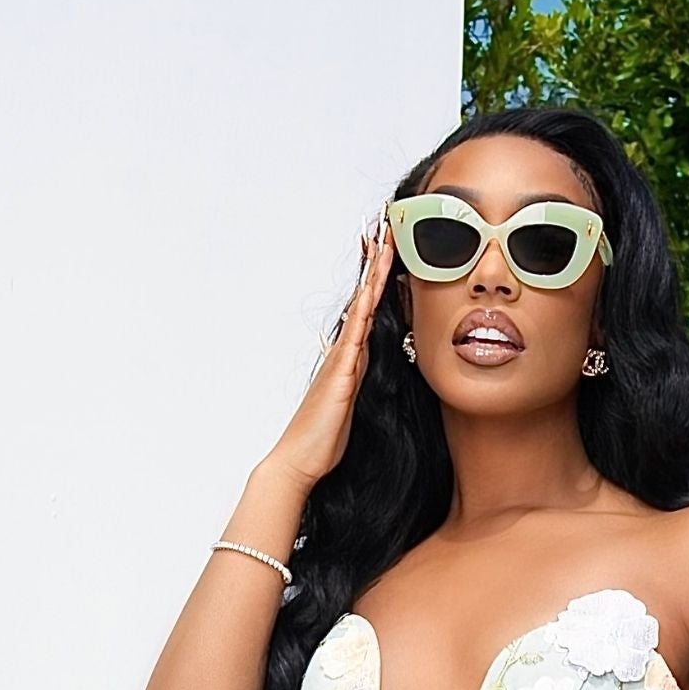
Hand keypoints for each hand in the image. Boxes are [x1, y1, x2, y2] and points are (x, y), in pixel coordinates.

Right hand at [264, 207, 395, 492]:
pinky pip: (355, 338)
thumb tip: (372, 367)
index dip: (379, 281)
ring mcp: (342, 362)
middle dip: (375, 265)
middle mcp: (345, 354)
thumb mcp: (353, 405)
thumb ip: (361, 382)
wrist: (300, 461)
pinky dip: (364, 314)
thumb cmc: (325, 439)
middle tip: (384, 228)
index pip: (370, 311)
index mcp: (351, 360)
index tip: (388, 251)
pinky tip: (371, 294)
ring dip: (372, 277)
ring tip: (382, 244)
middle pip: (365, 299)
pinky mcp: (341, 377)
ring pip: (361, 310)